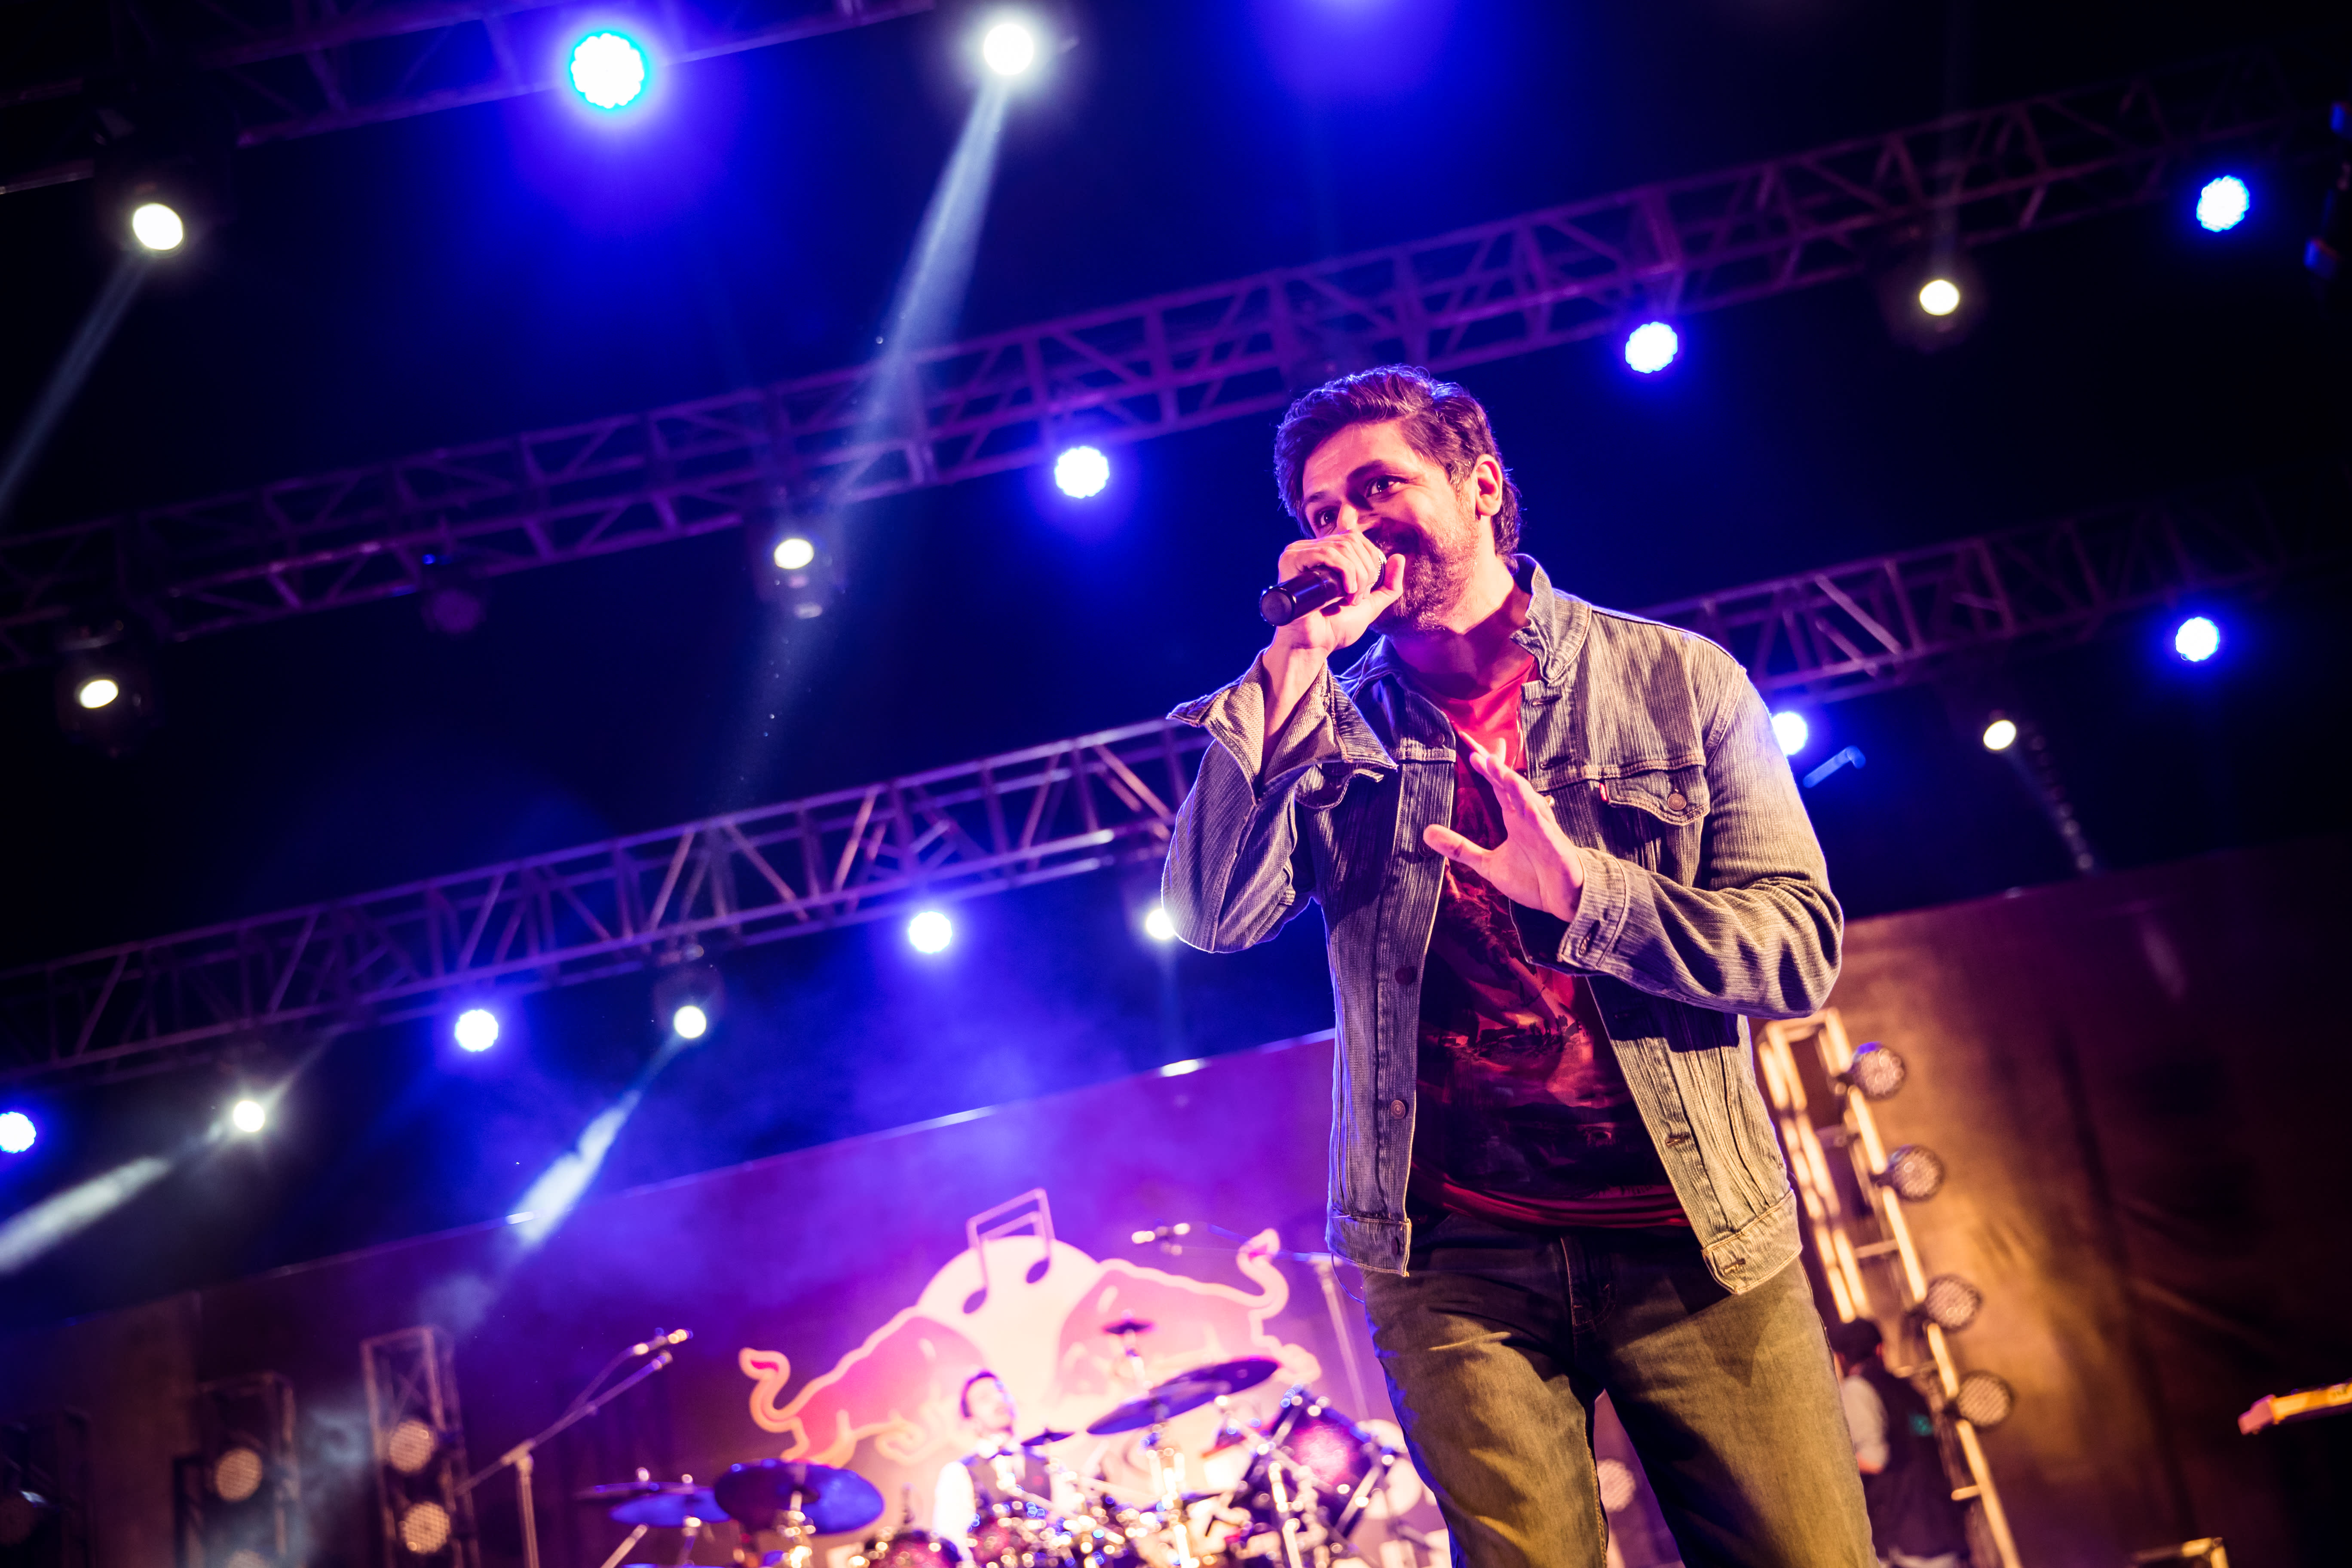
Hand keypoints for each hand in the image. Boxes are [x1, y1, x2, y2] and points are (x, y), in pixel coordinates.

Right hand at [1268, 530, 1403, 660]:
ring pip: (1342, 546)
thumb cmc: (1336, 627)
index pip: (1356, 539)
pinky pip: (1326, 552)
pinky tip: (1345, 590)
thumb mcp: (1371, 604)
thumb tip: (1399, 557)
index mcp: (1327, 554)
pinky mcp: (1292, 560)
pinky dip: (1345, 570)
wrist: (1314, 645)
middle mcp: (1311, 549)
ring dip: (1357, 574)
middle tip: (1357, 598)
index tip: (1365, 591)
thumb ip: (1389, 584)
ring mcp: (1299, 552)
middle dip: (1365, 571)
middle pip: (1352, 541)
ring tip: (1350, 598)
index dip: (1370, 561)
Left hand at [1423, 738, 1585, 923]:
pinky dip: (1532, 809)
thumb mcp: (1488, 864)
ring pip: (1526, 798)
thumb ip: (1460, 848)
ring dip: (1511, 781)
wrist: (1564, 899)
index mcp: (1515, 819)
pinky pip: (1543, 821)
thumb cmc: (1533, 878)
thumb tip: (1427, 833)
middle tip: (1480, 749)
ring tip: (1494, 765)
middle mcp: (1528, 817)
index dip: (1488, 770)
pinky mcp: (1554, 842)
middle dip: (1497, 766)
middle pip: (1511, 785)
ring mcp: (1542, 827)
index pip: (1499, 787)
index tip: (1472, 754)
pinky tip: (1521, 797)